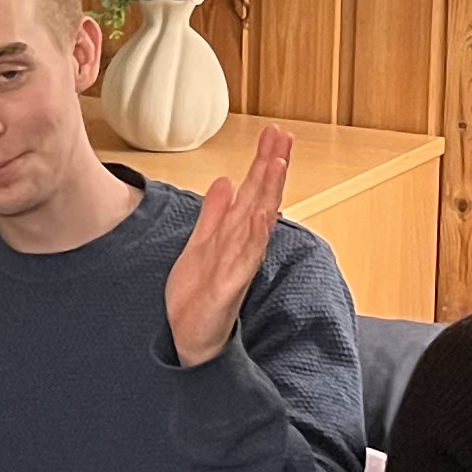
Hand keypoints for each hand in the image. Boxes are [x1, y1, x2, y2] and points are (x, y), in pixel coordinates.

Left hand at [164, 129, 291, 366]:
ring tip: (277, 163)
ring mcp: (238, 266)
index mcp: (234, 235)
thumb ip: (214, 214)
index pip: (254, 192)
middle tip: (283, 136)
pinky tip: (260, 215)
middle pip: (261, 200)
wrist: (189, 337)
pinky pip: (245, 258)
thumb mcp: (202, 243)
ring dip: (268, 193)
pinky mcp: (230, 287)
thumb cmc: (198, 295)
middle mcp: (242, 247)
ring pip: (258, 223)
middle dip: (272, 168)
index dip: (264, 163)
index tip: (274, 133)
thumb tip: (225, 181)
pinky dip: (253, 236)